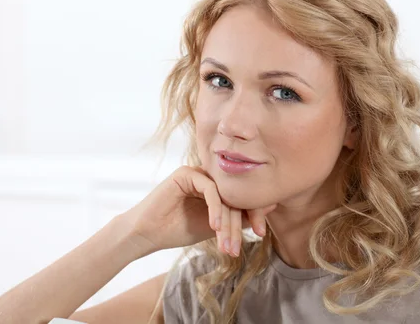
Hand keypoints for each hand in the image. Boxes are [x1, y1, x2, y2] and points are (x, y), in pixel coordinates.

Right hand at [124, 165, 275, 256]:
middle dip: (239, 223)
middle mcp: (210, 177)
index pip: (243, 196)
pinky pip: (209, 188)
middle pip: (236, 195)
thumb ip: (239, 216)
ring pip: (224, 194)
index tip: (261, 234)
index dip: (255, 213)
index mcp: (218, 187)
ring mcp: (198, 172)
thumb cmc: (179, 230)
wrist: (148, 233)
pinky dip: (215, 208)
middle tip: (238, 246)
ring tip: (226, 244)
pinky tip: (214, 227)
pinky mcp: (186, 173)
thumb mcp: (216, 227)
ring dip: (227, 222)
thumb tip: (271, 205)